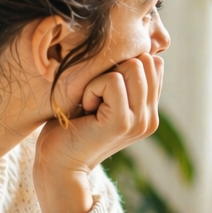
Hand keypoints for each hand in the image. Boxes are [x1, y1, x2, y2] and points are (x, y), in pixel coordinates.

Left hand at [33, 54, 162, 212]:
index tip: (103, 93)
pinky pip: (112, 80)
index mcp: (149, 111)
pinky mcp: (122, 122)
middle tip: (95, 99)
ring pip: (132, 66)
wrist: (58, 164)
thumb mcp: (104, 98)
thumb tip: (136, 48)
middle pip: (144, 60)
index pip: (153, 63)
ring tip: (91, 104)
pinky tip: (86, 109)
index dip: (123, 67)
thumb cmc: (72, 126)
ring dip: (101, 79)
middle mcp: (150, 117)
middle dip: (113, 71)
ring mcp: (139, 121)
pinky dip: (92, 88)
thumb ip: (124, 79)